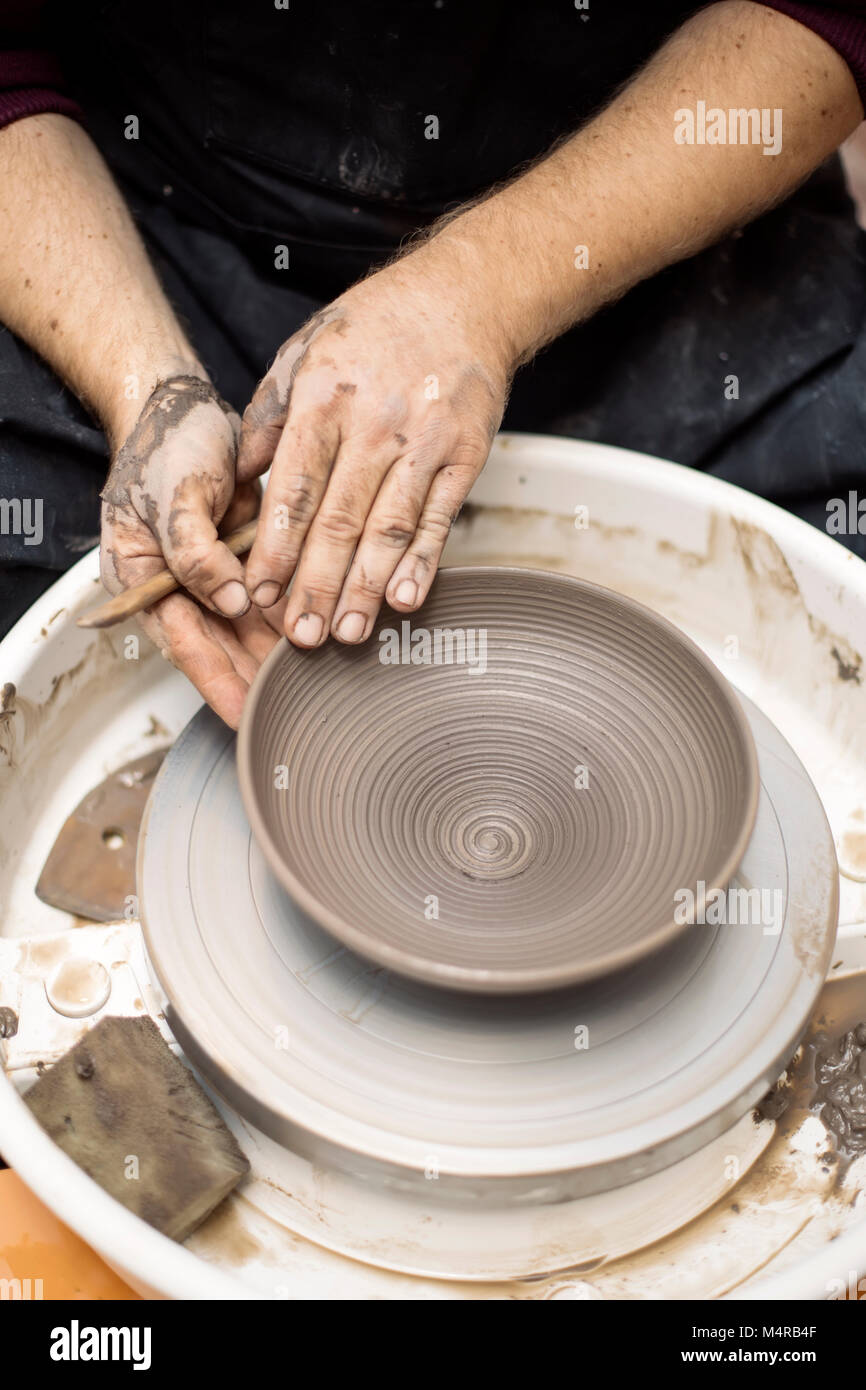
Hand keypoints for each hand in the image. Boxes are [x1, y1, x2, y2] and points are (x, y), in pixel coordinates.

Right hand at [100, 373, 284, 727]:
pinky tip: (317, 633)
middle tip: (290, 714)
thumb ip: (196, 553)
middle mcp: (177, 586)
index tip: (245, 715)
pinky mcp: (242, 560)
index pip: (182, 642)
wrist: (186, 407)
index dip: (216, 681)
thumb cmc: (167, 445)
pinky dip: (288, 615)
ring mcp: (212, 575)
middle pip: (217, 646)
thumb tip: (229, 603)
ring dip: (276, 652)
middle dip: (253, 680)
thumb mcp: (176, 497)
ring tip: (312, 685)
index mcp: (142, 579)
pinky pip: (267, 597)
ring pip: (246, 629)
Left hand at [238, 251, 512, 645]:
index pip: (293, 491)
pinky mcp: (465, 455)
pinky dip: (422, 562)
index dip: (275, 550)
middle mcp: (375, 425)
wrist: (465, 295)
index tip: (258, 594)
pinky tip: (404, 599)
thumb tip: (235, 480)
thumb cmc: (376, 326)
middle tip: (300, 637)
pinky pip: (440, 518)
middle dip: (317, 585)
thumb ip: (269, 418)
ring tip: (348, 633)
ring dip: (366, 587)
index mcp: (325, 400)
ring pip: (388, 527)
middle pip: (339, 521)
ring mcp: (424, 442)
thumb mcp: (305, 353)